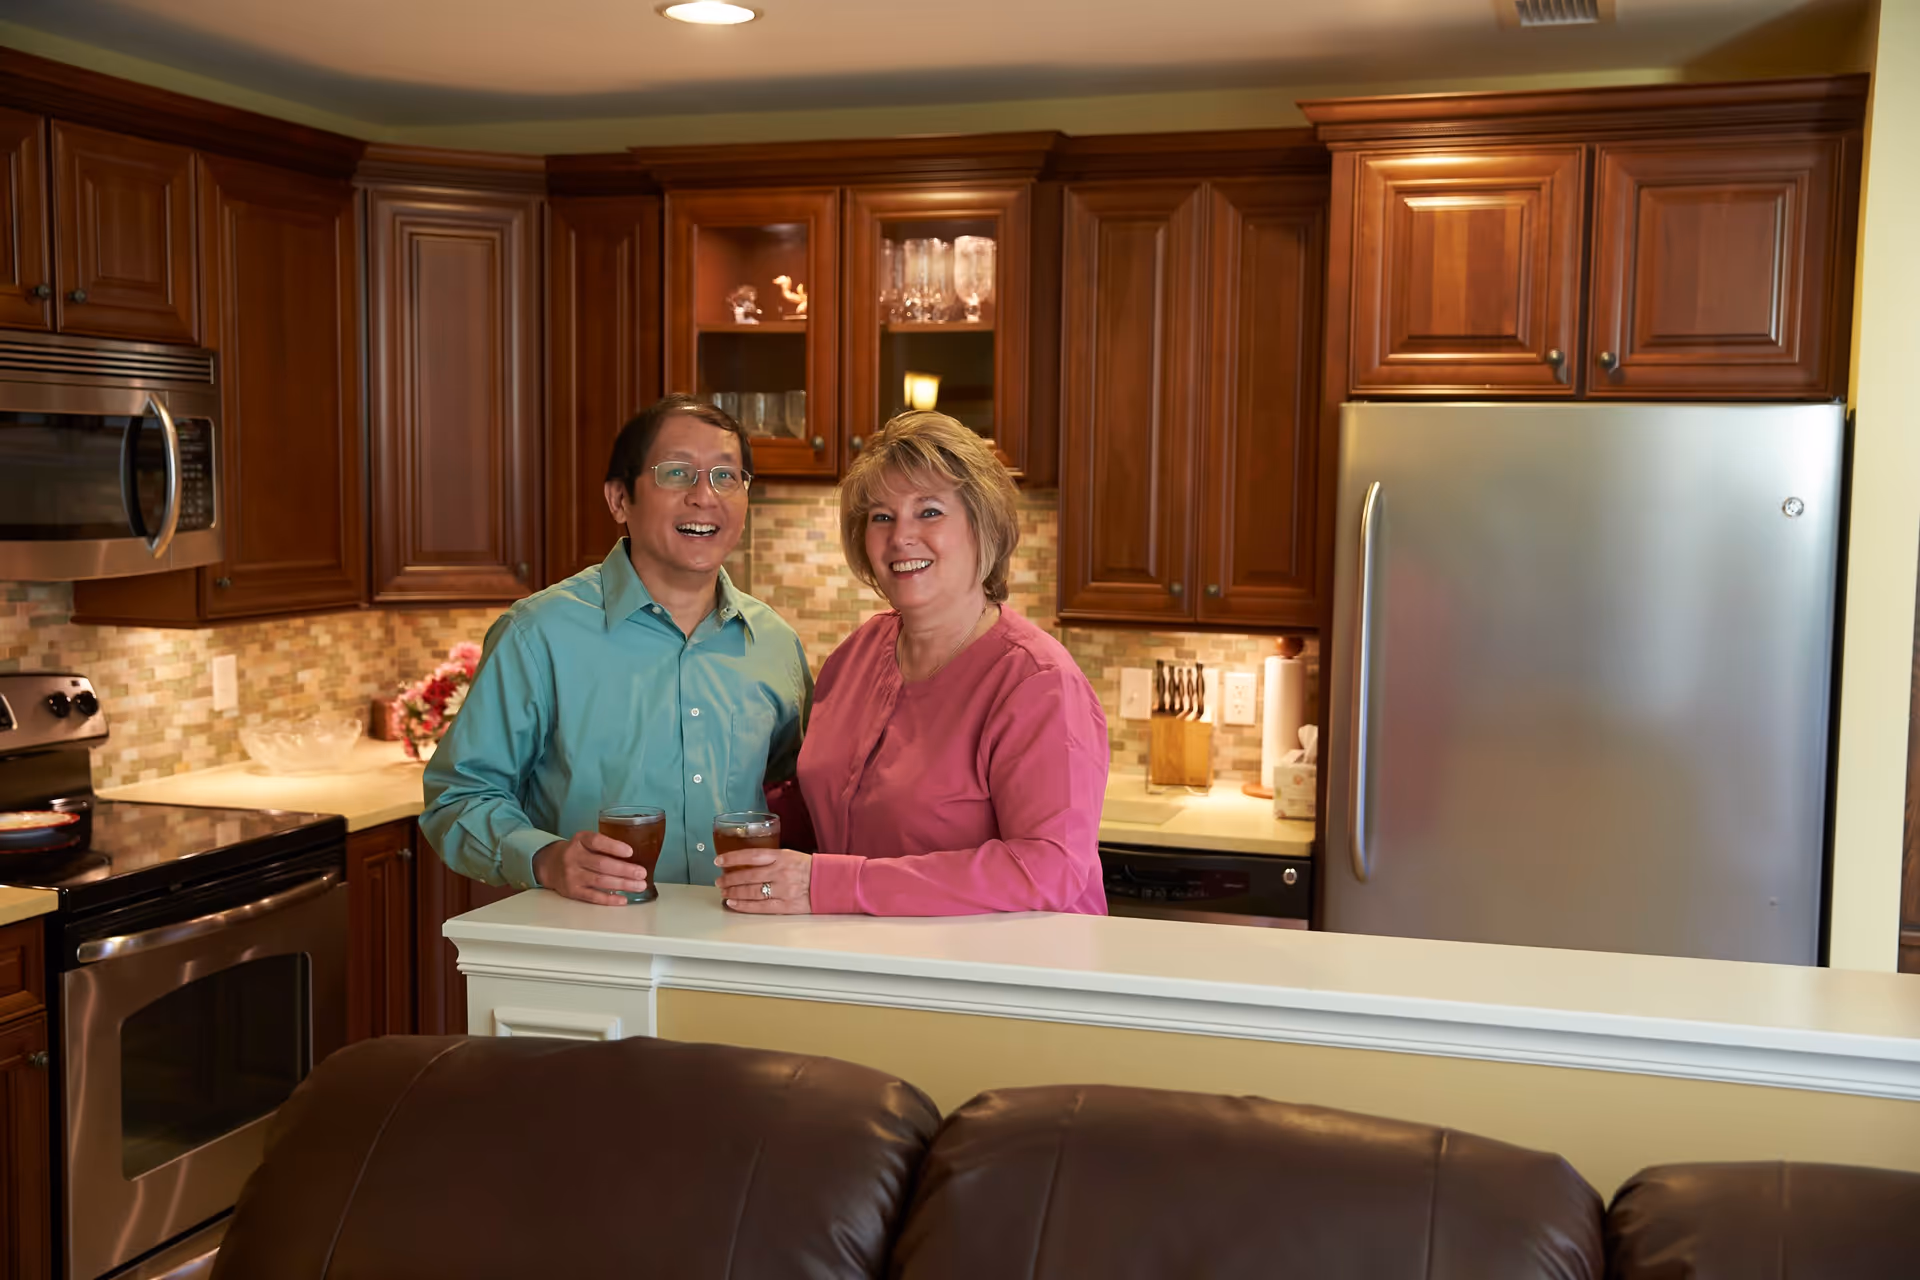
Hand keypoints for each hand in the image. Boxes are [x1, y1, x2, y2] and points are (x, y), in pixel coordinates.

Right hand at [533, 832, 649, 905]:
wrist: (550, 865)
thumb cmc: (577, 852)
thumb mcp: (586, 841)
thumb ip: (605, 846)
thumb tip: (636, 856)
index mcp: (580, 840)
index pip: (597, 842)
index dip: (614, 847)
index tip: (630, 852)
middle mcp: (573, 857)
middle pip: (602, 864)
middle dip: (625, 870)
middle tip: (642, 873)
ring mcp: (572, 875)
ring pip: (599, 881)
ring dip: (622, 884)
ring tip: (639, 885)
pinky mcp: (572, 891)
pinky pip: (592, 896)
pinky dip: (609, 899)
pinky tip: (623, 899)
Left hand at [717, 847, 811, 913]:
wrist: (832, 882)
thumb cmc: (811, 869)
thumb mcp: (791, 855)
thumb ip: (771, 859)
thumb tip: (748, 863)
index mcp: (782, 857)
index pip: (751, 855)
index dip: (732, 858)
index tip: (719, 860)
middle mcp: (781, 872)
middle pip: (748, 876)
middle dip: (729, 879)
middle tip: (719, 881)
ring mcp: (783, 890)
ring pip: (751, 892)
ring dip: (734, 892)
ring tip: (724, 892)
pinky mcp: (786, 906)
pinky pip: (760, 907)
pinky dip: (744, 905)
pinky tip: (733, 904)